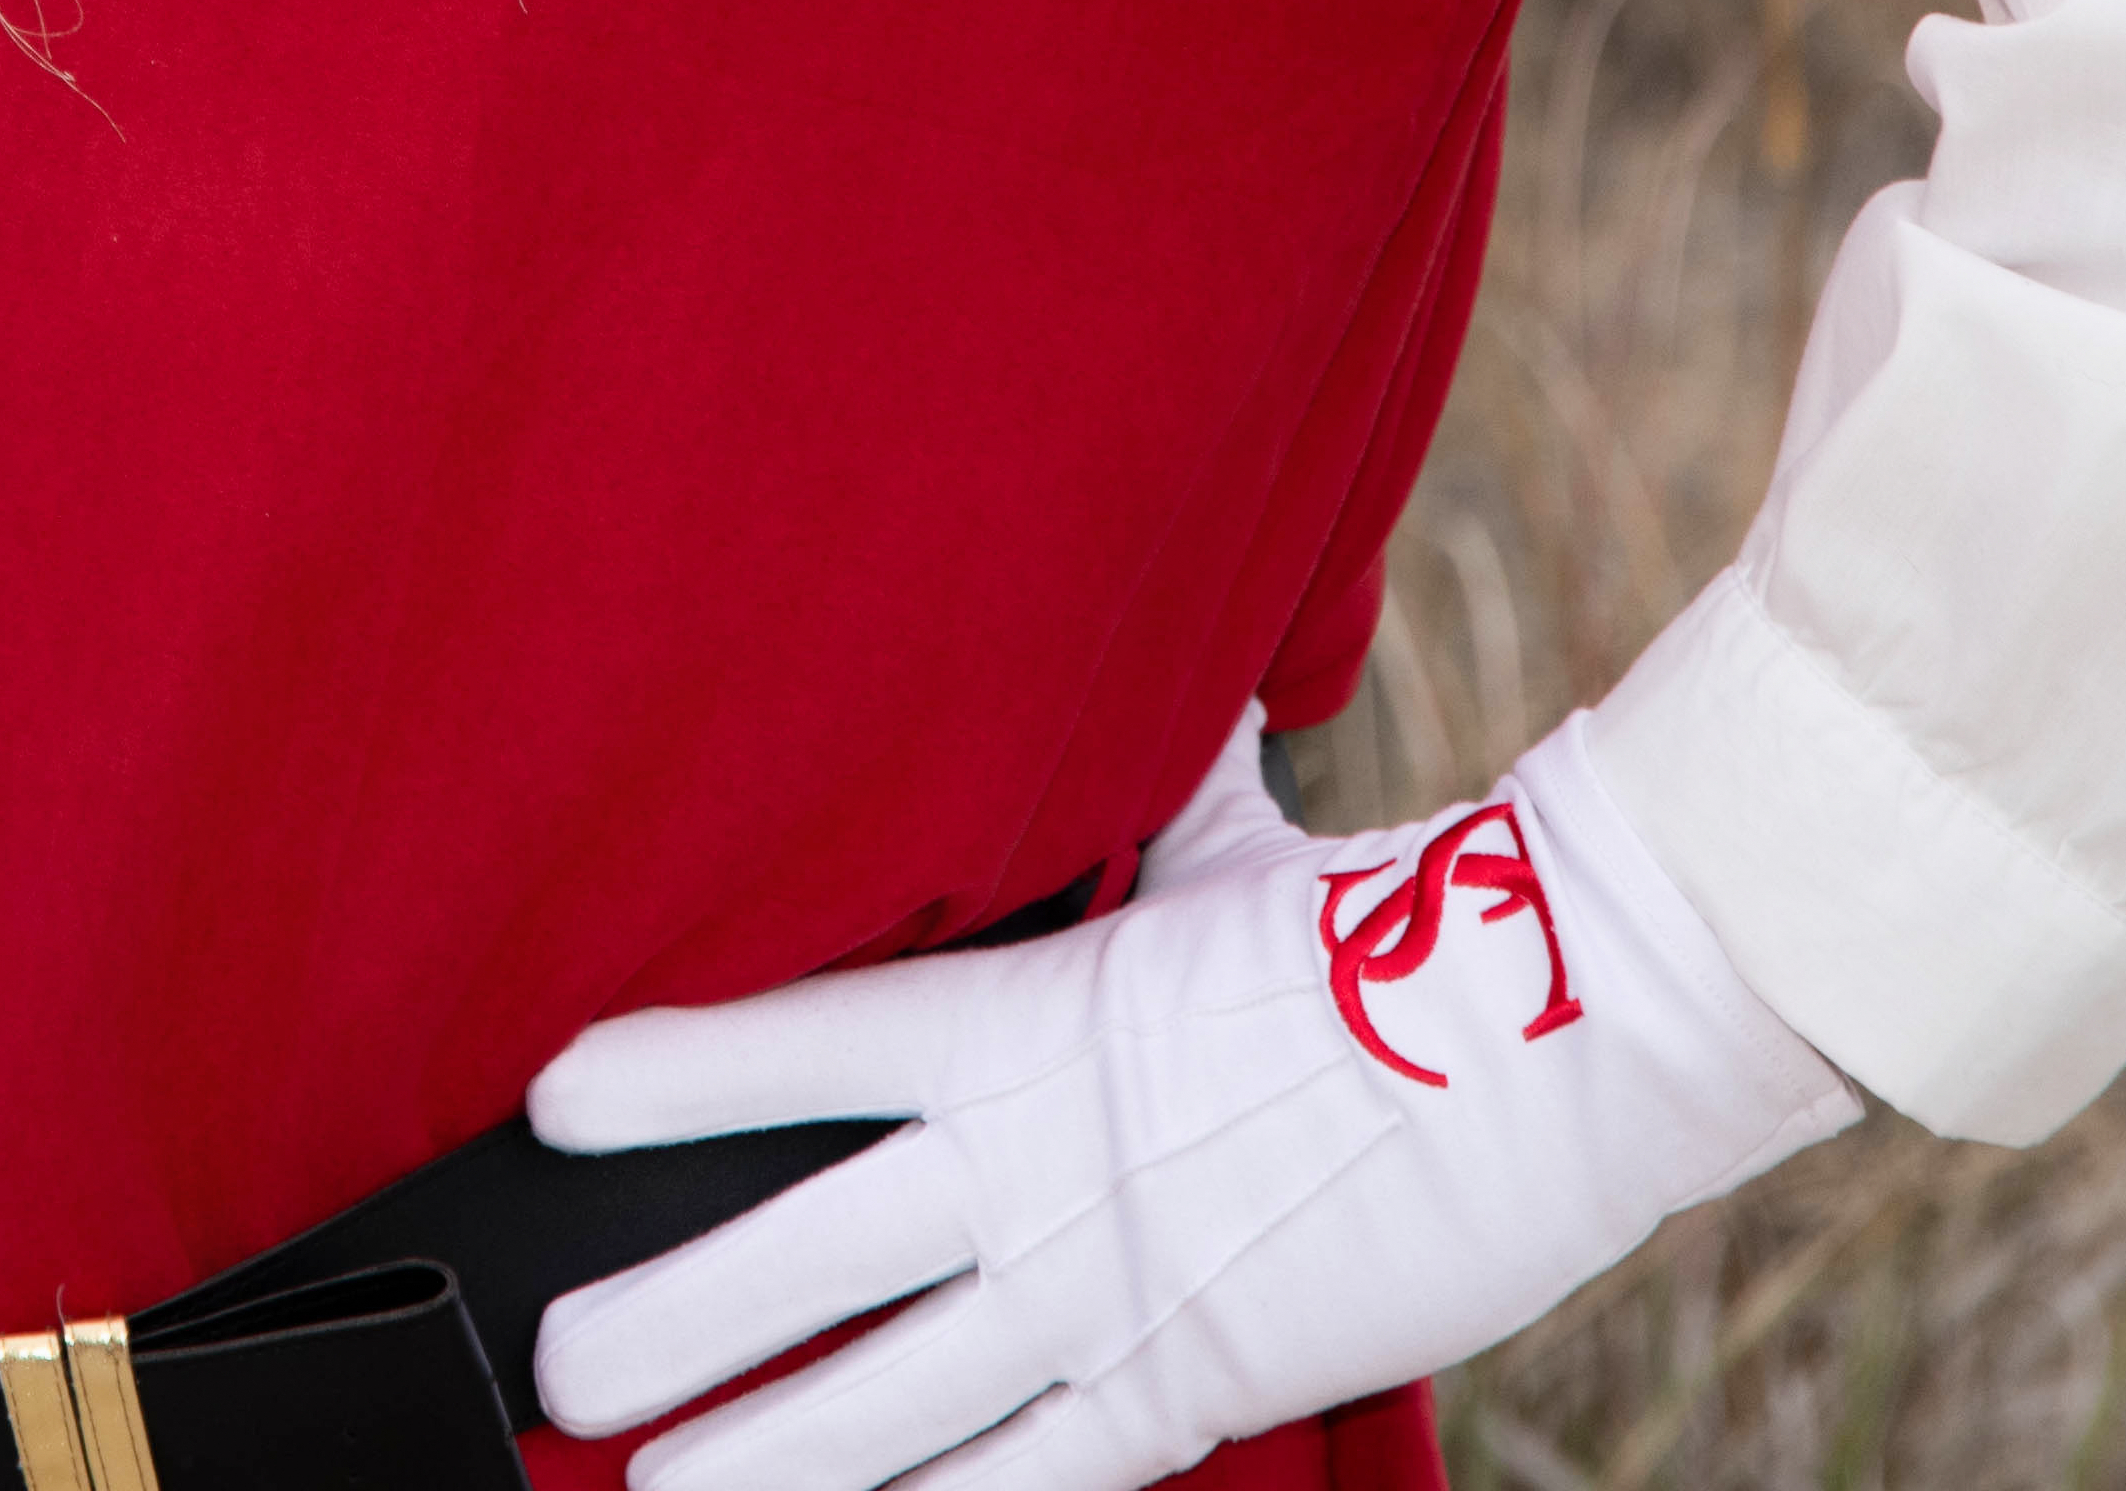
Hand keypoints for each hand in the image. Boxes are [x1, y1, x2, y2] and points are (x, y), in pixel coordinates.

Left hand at [526, 709, 1855, 1490]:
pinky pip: (1033, 1482)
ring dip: (763, 1456)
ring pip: (894, 1402)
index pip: (809, 1045)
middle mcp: (1042, 1167)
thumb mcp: (1225, 851)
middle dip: (670, 1319)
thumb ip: (1130, 812)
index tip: (556, 1103)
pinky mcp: (1193, 1385)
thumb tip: (1102, 711)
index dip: (676, 1074)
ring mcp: (1110, 1289)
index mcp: (1034, 1020)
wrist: (1570, 1022)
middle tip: (554, 1364)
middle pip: (811, 1256)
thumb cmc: (1393, 920)